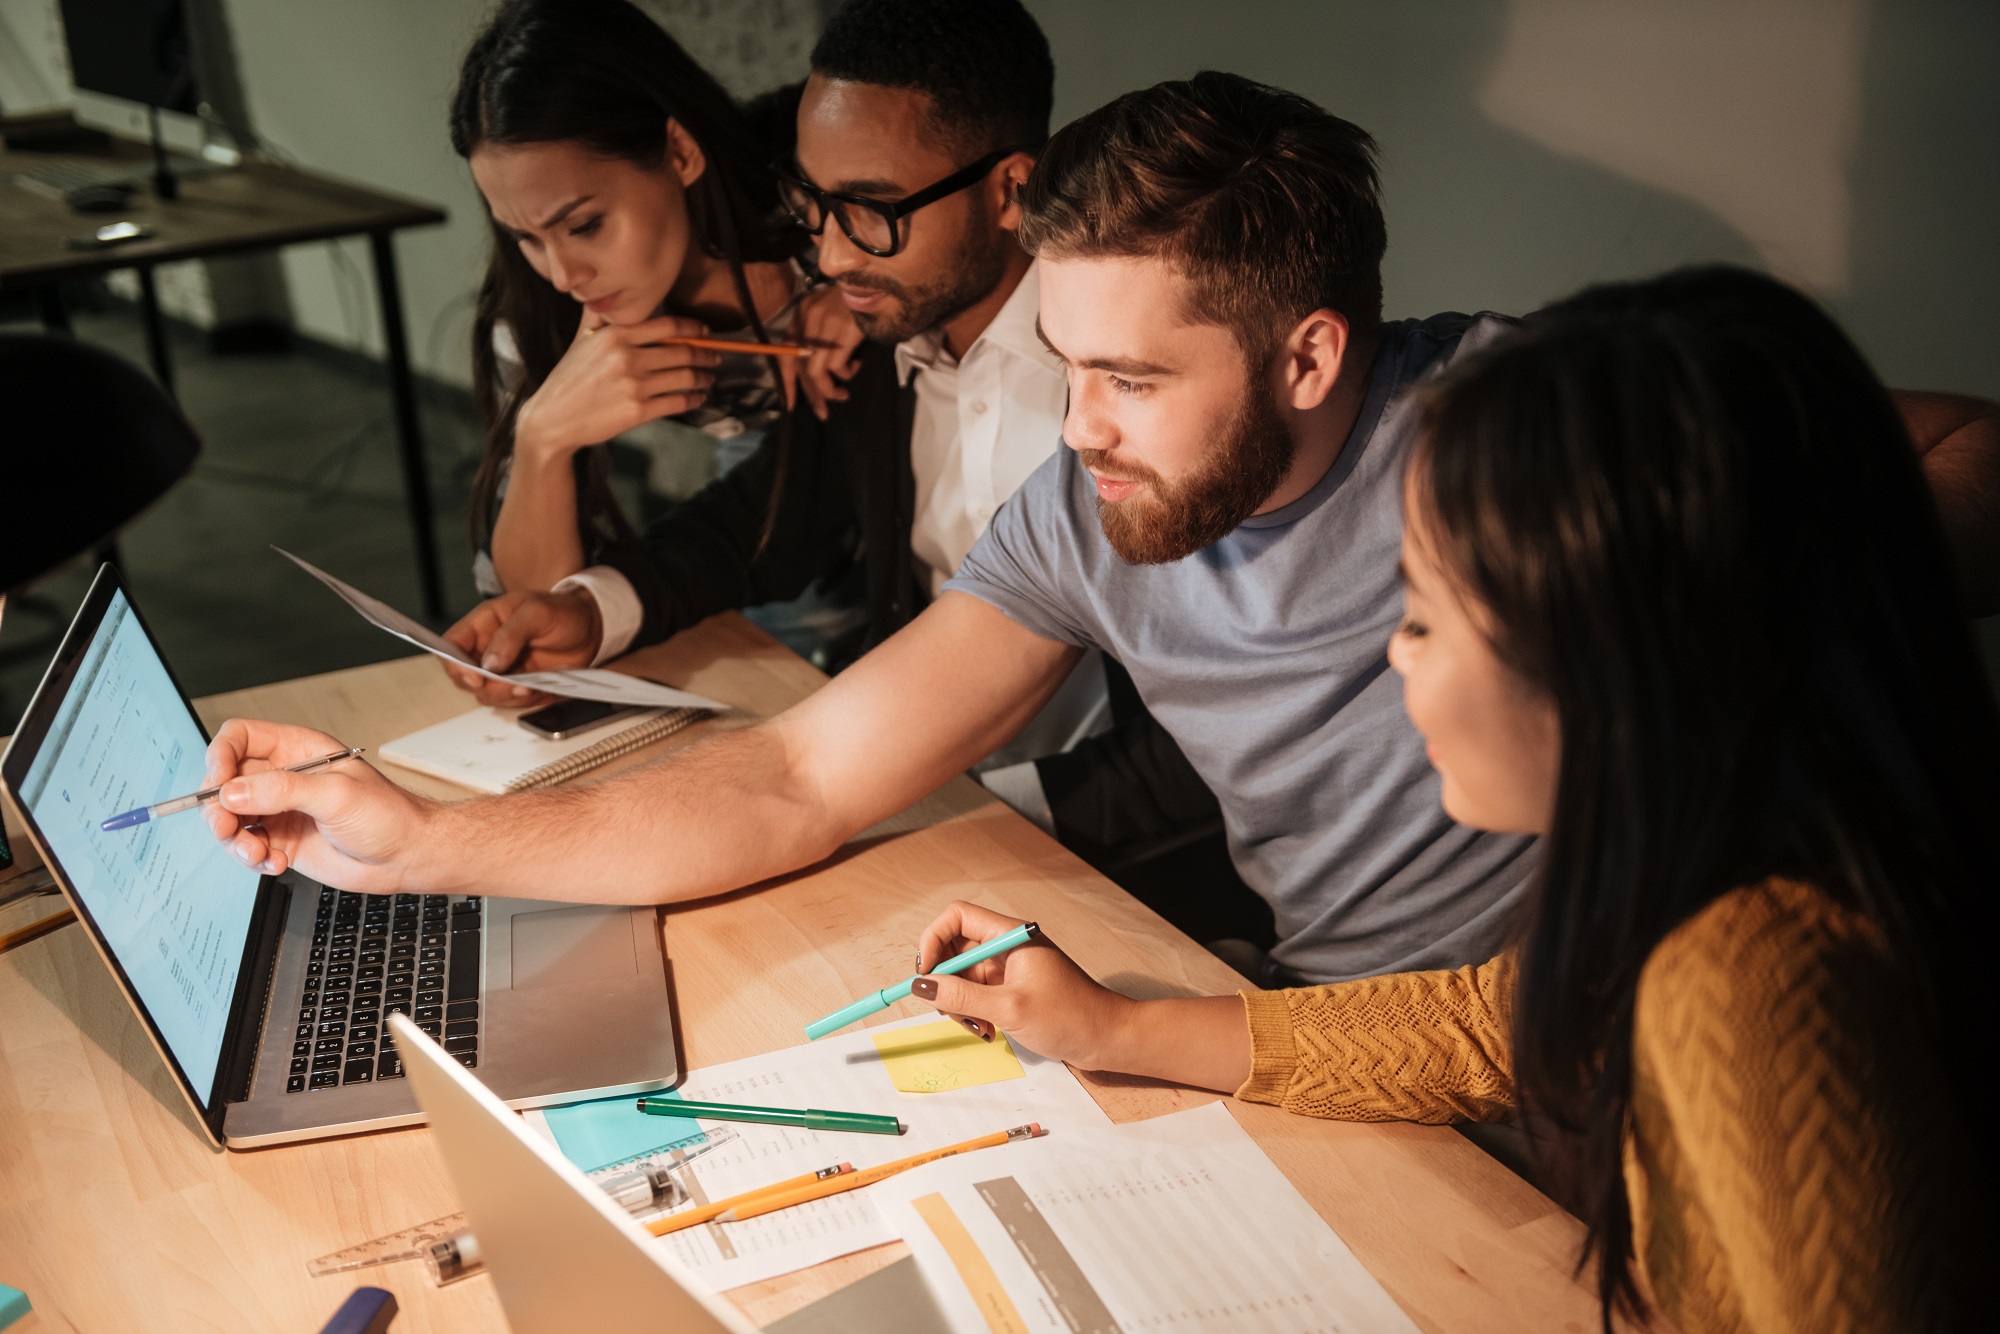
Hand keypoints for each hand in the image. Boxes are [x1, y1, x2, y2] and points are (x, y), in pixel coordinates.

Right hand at [201, 719, 439, 892]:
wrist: (407, 856)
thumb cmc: (389, 815)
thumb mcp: (336, 795)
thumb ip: (283, 790)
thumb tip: (233, 791)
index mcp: (299, 750)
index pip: (241, 738)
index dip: (221, 755)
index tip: (219, 784)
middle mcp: (285, 778)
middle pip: (225, 780)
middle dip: (219, 807)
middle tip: (228, 828)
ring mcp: (281, 810)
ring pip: (230, 817)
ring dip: (234, 839)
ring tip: (257, 852)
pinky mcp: (282, 840)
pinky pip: (247, 846)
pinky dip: (253, 858)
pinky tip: (277, 862)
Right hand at [442, 589, 601, 706]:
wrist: (591, 627)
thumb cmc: (562, 611)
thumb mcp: (537, 612)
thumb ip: (511, 634)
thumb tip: (489, 664)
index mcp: (484, 624)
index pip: (451, 645)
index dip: (454, 665)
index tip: (475, 678)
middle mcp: (487, 648)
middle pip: (465, 677)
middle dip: (488, 687)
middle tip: (516, 684)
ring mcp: (502, 669)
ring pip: (488, 694)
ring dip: (509, 696)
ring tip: (533, 685)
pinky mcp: (519, 684)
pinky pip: (512, 701)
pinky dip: (526, 700)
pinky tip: (543, 688)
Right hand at [513, 314, 722, 461]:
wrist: (554, 418)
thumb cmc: (569, 378)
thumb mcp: (580, 340)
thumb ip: (599, 316)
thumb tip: (607, 292)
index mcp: (616, 335)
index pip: (667, 325)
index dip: (693, 327)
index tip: (705, 331)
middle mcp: (627, 357)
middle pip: (682, 351)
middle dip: (705, 354)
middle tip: (715, 356)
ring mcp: (634, 385)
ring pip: (685, 377)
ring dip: (703, 377)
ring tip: (708, 378)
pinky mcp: (638, 411)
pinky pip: (678, 402)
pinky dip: (694, 399)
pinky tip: (698, 397)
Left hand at [788, 283, 863, 420]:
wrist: (879, 278)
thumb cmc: (860, 296)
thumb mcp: (833, 309)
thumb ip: (822, 331)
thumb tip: (823, 366)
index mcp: (803, 312)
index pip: (785, 351)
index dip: (786, 380)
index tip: (789, 403)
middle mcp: (808, 317)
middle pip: (800, 366)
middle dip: (811, 394)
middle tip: (823, 412)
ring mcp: (824, 325)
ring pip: (814, 371)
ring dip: (828, 390)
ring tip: (843, 394)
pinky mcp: (842, 332)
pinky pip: (835, 366)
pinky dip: (845, 374)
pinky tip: (855, 367)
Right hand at [913, 901, 1135, 1069]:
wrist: (1107, 1038)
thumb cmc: (1070, 1017)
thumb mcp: (1008, 1008)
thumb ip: (961, 997)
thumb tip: (921, 986)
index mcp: (1010, 936)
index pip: (957, 918)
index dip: (933, 940)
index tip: (926, 975)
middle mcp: (1007, 947)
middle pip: (955, 950)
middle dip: (945, 983)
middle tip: (950, 1011)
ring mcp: (1009, 969)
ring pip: (963, 978)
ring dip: (960, 1005)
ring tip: (979, 1028)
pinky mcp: (1012, 990)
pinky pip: (978, 996)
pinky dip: (974, 1014)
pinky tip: (989, 1032)